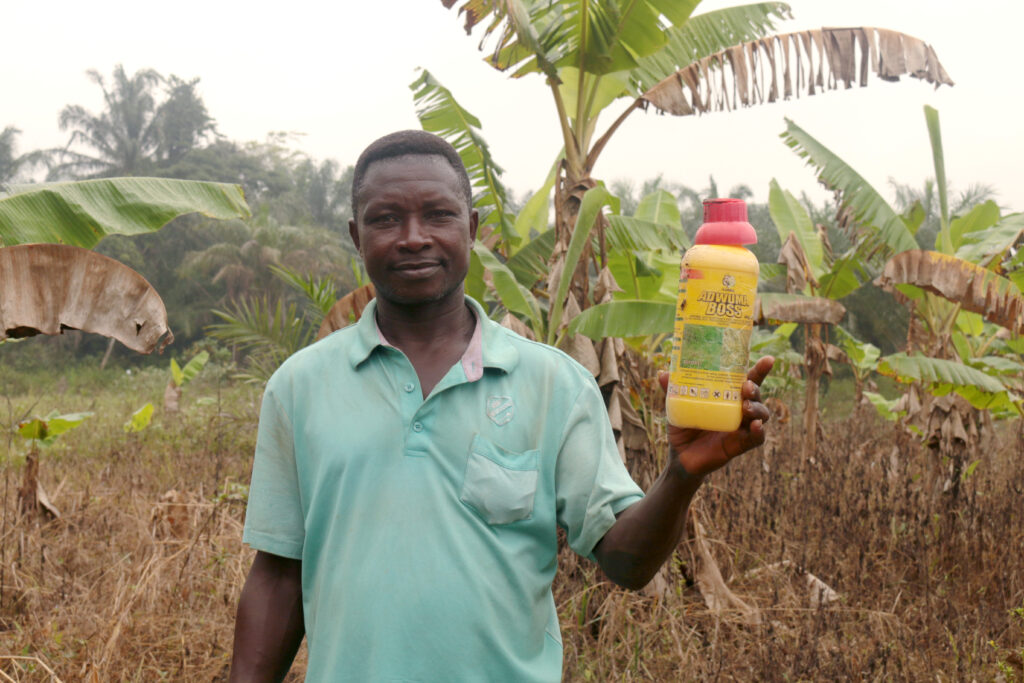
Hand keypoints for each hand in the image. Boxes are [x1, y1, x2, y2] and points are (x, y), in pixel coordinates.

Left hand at [658, 356, 773, 478]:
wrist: (679, 456)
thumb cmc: (683, 427)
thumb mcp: (676, 407)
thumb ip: (672, 391)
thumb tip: (663, 373)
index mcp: (727, 397)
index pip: (747, 380)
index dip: (759, 370)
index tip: (768, 360)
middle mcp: (738, 410)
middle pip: (756, 396)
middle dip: (755, 389)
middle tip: (746, 386)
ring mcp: (740, 428)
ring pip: (761, 415)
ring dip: (758, 408)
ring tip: (746, 406)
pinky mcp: (739, 445)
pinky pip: (756, 439)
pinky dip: (758, 433)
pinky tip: (756, 426)